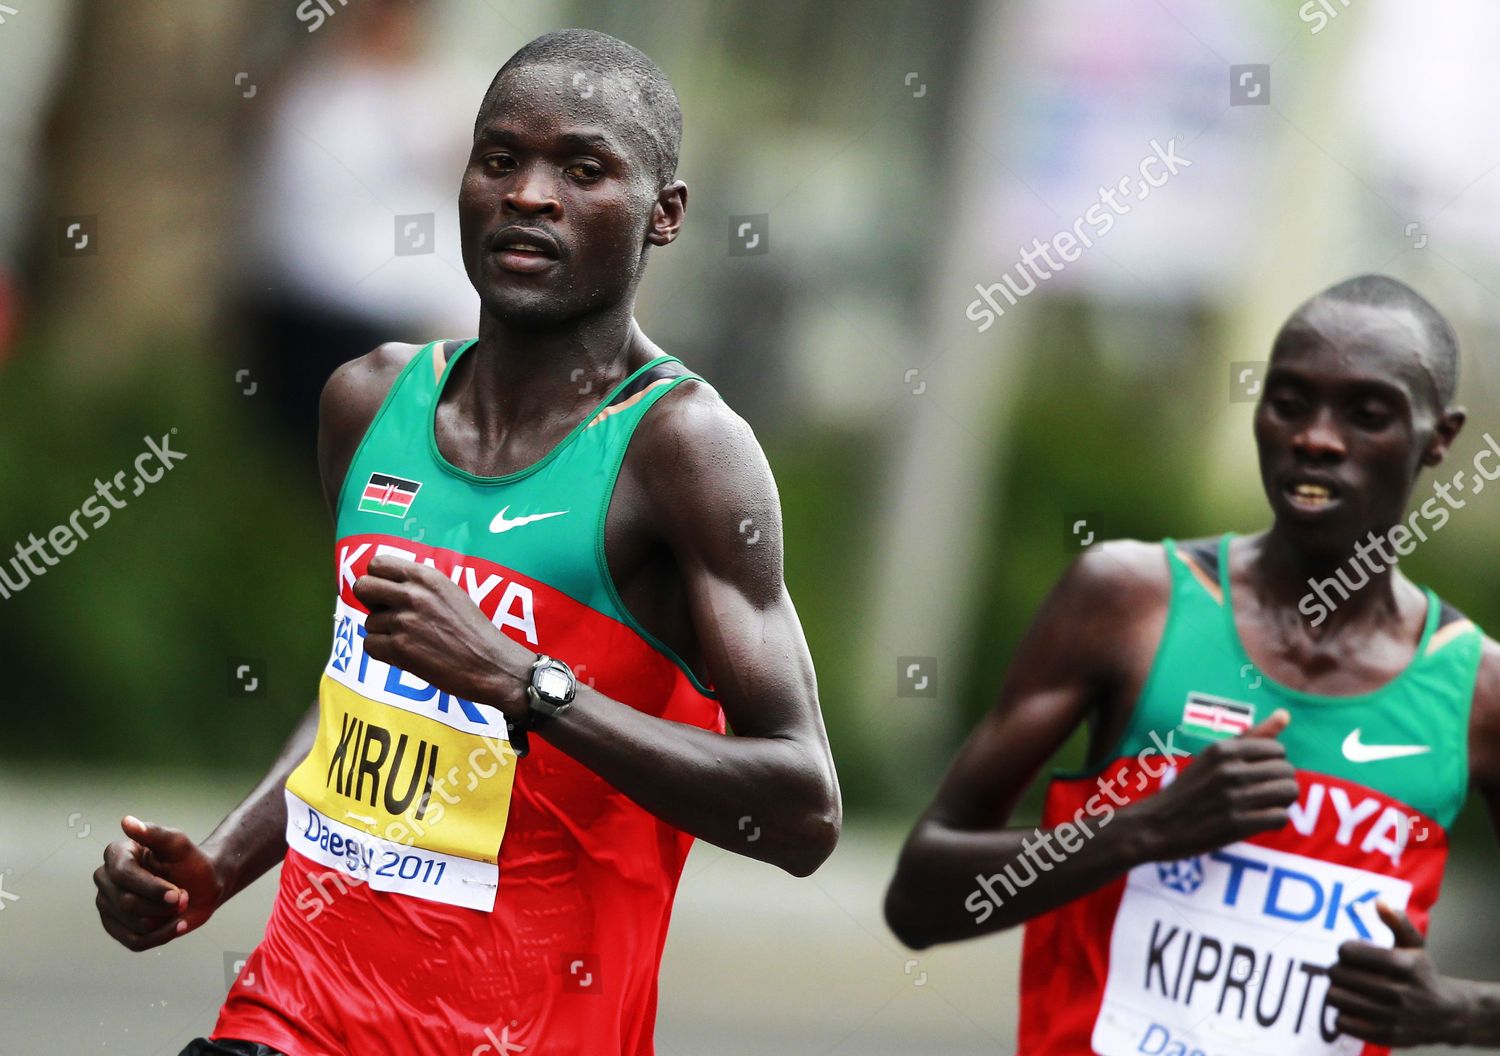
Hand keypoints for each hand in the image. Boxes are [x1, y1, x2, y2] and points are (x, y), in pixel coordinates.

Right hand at [93, 816, 225, 950]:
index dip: (152, 888)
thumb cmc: (189, 861)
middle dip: (163, 903)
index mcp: (116, 854)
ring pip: (133, 924)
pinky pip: (135, 942)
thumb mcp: (178, 844)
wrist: (201, 886)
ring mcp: (107, 905)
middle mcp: (105, 879)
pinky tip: (177, 925)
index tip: (177, 893)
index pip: (123, 875)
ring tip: (180, 906)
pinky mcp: (116, 927)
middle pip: (127, 903)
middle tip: (184, 896)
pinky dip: (162, 936)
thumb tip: (127, 821)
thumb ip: (155, 834)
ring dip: (166, 918)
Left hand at [353, 554, 534, 716]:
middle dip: (369, 602)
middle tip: (386, 614)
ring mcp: (405, 621)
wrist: (491, 665)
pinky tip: (404, 654)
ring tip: (410, 640)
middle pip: (362, 587)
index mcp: (427, 577)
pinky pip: (370, 644)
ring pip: (369, 621)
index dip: (377, 578)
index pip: (377, 563)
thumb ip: (421, 586)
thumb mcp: (451, 593)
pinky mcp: (400, 648)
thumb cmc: (474, 632)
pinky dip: (383, 652)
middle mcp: (413, 595)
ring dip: (383, 633)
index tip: (386, 592)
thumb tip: (388, 586)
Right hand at [1132, 709, 1298, 860]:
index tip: (1258, 776)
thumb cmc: (1190, 789)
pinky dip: (1275, 820)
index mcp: (1221, 749)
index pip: (1277, 749)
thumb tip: (1285, 714)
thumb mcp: (1213, 757)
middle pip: (1287, 771)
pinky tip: (1259, 821)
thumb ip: (1250, 735)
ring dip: (1282, 802)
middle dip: (1281, 783)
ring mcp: (1232, 797)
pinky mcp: (1236, 825)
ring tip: (1264, 806)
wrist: (1156, 826)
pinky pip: (1280, 817)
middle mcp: (1228, 770)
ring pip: (1288, 792)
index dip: (1273, 764)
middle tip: (1262, 794)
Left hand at [1328, 901, 1471, 1046]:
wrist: (1447, 1014)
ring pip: (1336, 998)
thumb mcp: (1415, 945)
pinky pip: (1342, 1023)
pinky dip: (1341, 1014)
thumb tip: (1378, 901)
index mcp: (1404, 964)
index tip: (1350, 953)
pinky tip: (1353, 1007)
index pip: (1347, 952)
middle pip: (1338, 974)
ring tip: (1347, 988)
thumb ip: (1396, 921)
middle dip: (1337, 970)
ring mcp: (1392, 1016)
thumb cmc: (1422, 973)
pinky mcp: (1386, 1035)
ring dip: (1336, 991)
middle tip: (1345, 971)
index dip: (1344, 950)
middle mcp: (1399, 991)